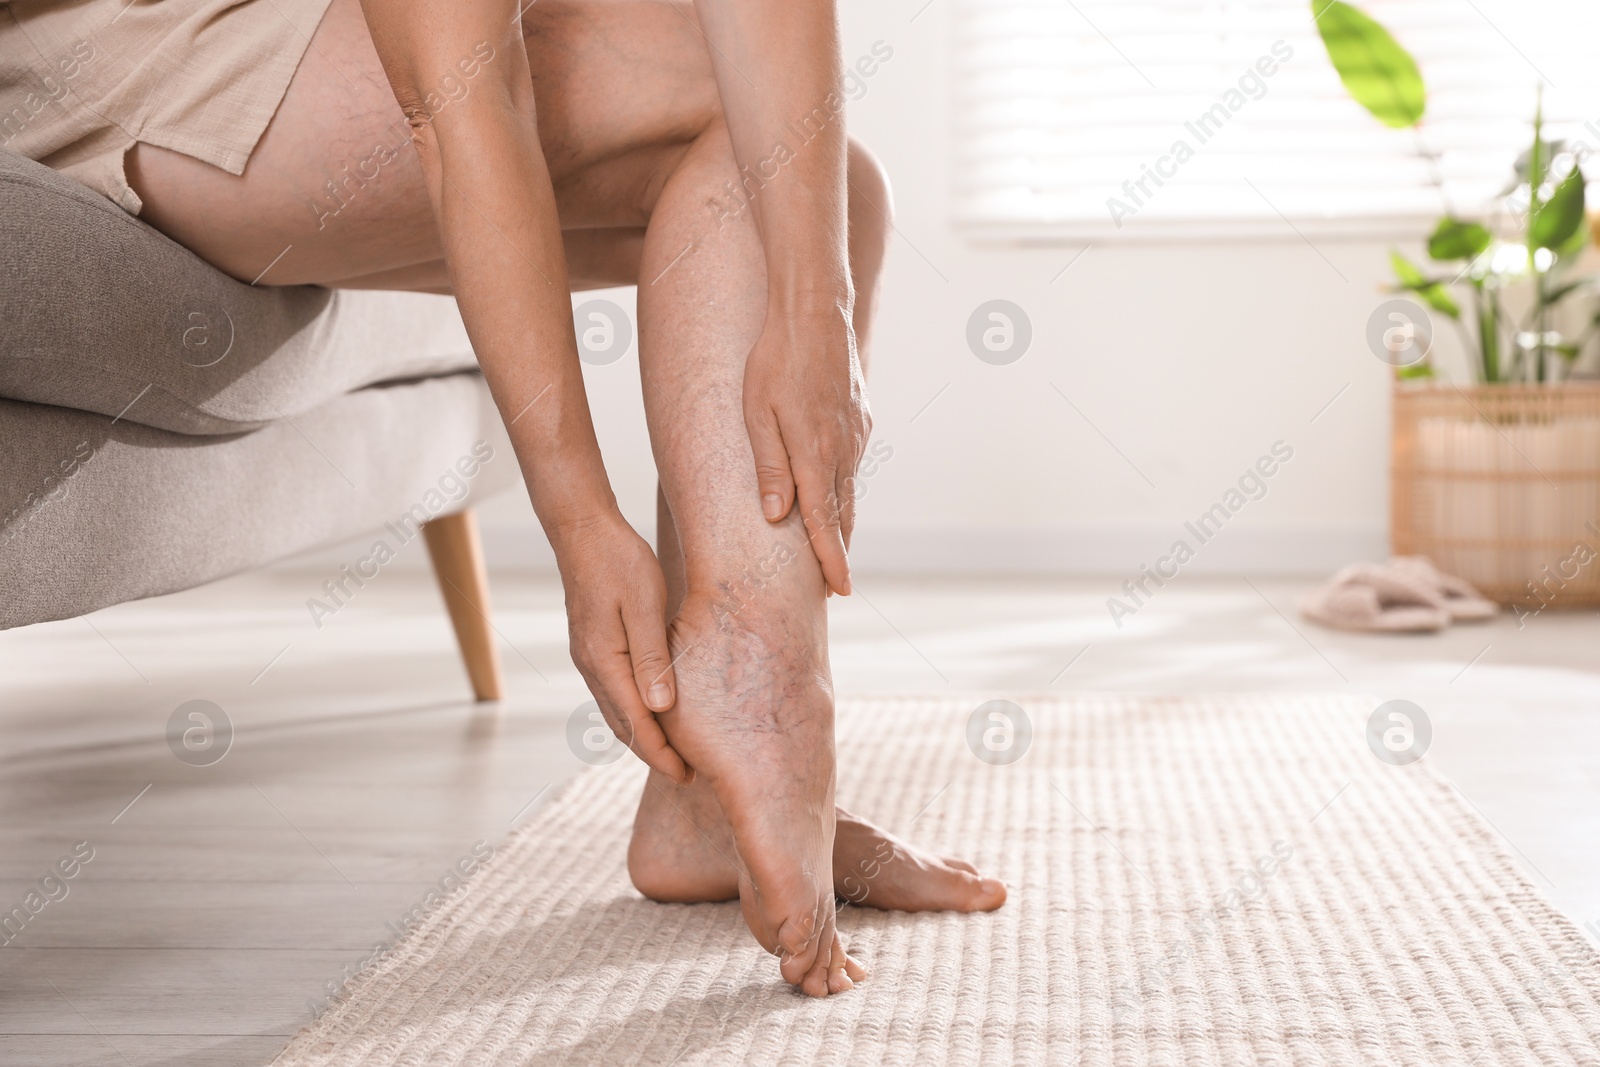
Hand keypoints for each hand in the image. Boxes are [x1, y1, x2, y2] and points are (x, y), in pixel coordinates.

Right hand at [554, 511, 690, 782]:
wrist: (583, 532)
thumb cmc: (620, 561)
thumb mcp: (645, 604)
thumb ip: (651, 657)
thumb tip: (660, 709)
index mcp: (605, 660)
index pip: (636, 723)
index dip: (661, 753)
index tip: (687, 775)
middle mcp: (592, 665)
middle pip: (622, 726)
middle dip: (653, 754)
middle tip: (687, 775)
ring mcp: (588, 658)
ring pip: (614, 713)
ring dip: (641, 737)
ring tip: (672, 754)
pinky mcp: (592, 647)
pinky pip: (612, 694)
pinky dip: (632, 715)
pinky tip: (651, 715)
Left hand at [743, 304, 870, 594]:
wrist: (814, 311)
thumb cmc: (773, 360)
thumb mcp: (756, 415)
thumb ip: (769, 467)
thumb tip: (775, 516)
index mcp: (816, 454)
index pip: (826, 522)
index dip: (832, 560)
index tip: (840, 590)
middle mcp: (843, 449)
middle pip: (843, 513)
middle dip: (839, 550)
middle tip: (834, 584)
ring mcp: (856, 433)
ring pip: (850, 489)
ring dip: (843, 520)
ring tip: (834, 548)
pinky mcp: (861, 418)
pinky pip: (853, 462)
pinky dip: (844, 485)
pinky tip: (833, 492)